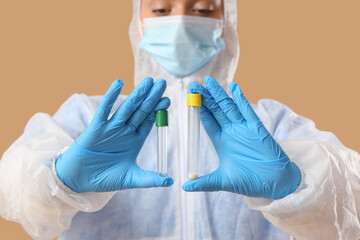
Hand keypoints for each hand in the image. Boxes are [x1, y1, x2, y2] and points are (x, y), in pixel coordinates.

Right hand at [55, 77, 173, 192]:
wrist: (79, 180)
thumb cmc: (105, 179)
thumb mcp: (131, 179)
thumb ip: (150, 179)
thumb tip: (171, 182)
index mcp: (135, 141)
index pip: (149, 121)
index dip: (158, 110)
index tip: (168, 100)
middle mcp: (125, 131)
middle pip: (141, 111)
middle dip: (152, 97)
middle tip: (162, 83)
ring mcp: (111, 128)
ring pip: (127, 107)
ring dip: (137, 94)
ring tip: (148, 81)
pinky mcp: (96, 127)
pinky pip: (104, 109)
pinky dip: (111, 96)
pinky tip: (118, 83)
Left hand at [182, 76, 300, 198]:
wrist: (274, 184)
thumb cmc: (250, 182)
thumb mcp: (222, 181)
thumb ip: (204, 183)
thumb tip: (184, 186)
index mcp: (222, 141)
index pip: (208, 121)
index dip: (199, 110)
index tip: (189, 98)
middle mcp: (231, 132)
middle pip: (215, 110)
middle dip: (205, 98)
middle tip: (194, 85)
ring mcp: (244, 128)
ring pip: (229, 107)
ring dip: (219, 94)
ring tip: (208, 82)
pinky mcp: (257, 128)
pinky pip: (248, 111)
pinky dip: (241, 99)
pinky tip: (234, 87)